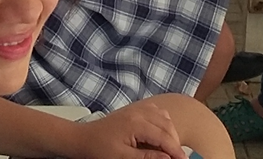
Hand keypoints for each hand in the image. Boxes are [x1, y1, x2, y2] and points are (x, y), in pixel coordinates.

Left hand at [67, 101, 182, 158]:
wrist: (83, 138)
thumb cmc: (100, 149)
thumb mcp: (123, 158)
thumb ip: (147, 157)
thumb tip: (168, 158)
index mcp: (137, 124)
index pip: (165, 137)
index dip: (176, 151)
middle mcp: (139, 112)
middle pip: (168, 125)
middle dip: (175, 143)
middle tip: (178, 158)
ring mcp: (136, 109)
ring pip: (164, 117)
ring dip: (170, 132)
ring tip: (170, 148)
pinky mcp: (134, 110)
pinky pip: (155, 112)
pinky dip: (163, 122)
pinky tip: (161, 134)